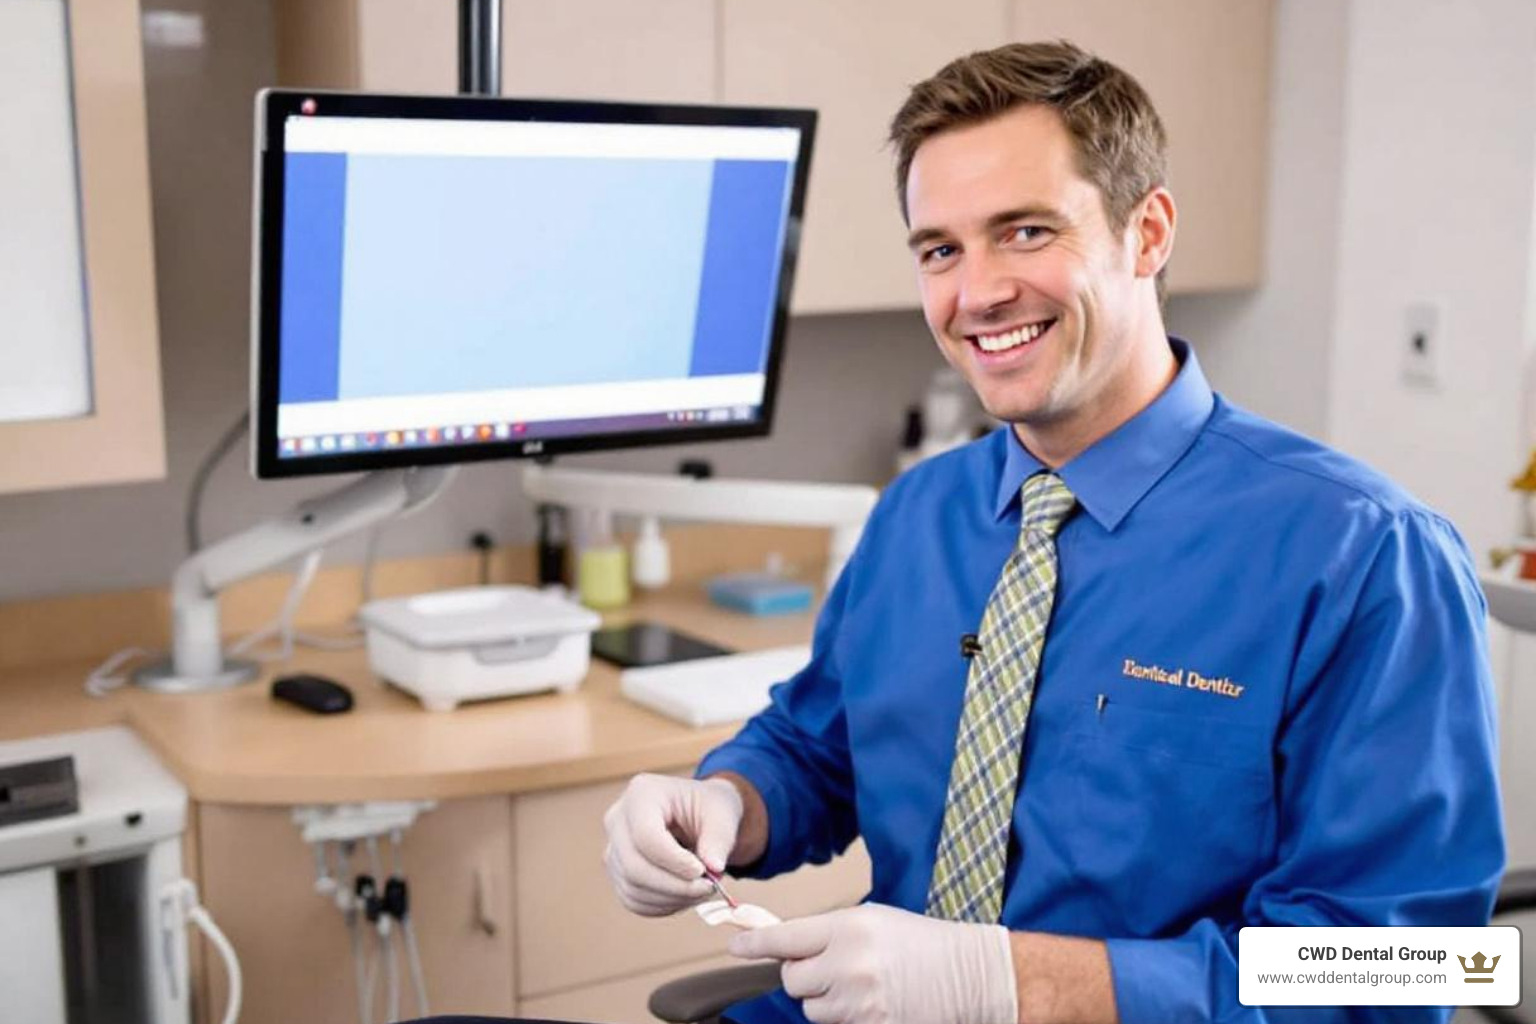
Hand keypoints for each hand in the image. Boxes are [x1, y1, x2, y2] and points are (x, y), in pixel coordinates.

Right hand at [603, 773, 743, 915]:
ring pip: (633, 888)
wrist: (696, 813)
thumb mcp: (722, 814)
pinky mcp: (617, 872)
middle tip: (709, 887)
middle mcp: (618, 819)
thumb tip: (714, 868)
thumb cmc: (707, 807)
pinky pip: (633, 900)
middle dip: (675, 885)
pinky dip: (663, 905)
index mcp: (641, 793)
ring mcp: (613, 848)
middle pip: (634, 866)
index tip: (703, 871)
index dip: (674, 861)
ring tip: (702, 890)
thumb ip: (719, 839)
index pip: (645, 835)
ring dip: (673, 898)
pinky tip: (686, 895)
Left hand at [728, 904, 1017, 1023]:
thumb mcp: (871, 919)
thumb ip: (825, 931)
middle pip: (792, 980)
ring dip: (824, 999)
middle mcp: (848, 965)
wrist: (968, 975)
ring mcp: (858, 1003)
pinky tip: (870, 1003)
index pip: (785, 938)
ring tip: (859, 985)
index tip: (736, 946)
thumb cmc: (919, 942)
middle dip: (804, 975)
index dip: (754, 943)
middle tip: (831, 966)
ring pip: (810, 1009)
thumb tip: (783, 944)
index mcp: (848, 929)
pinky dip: (844, 1018)